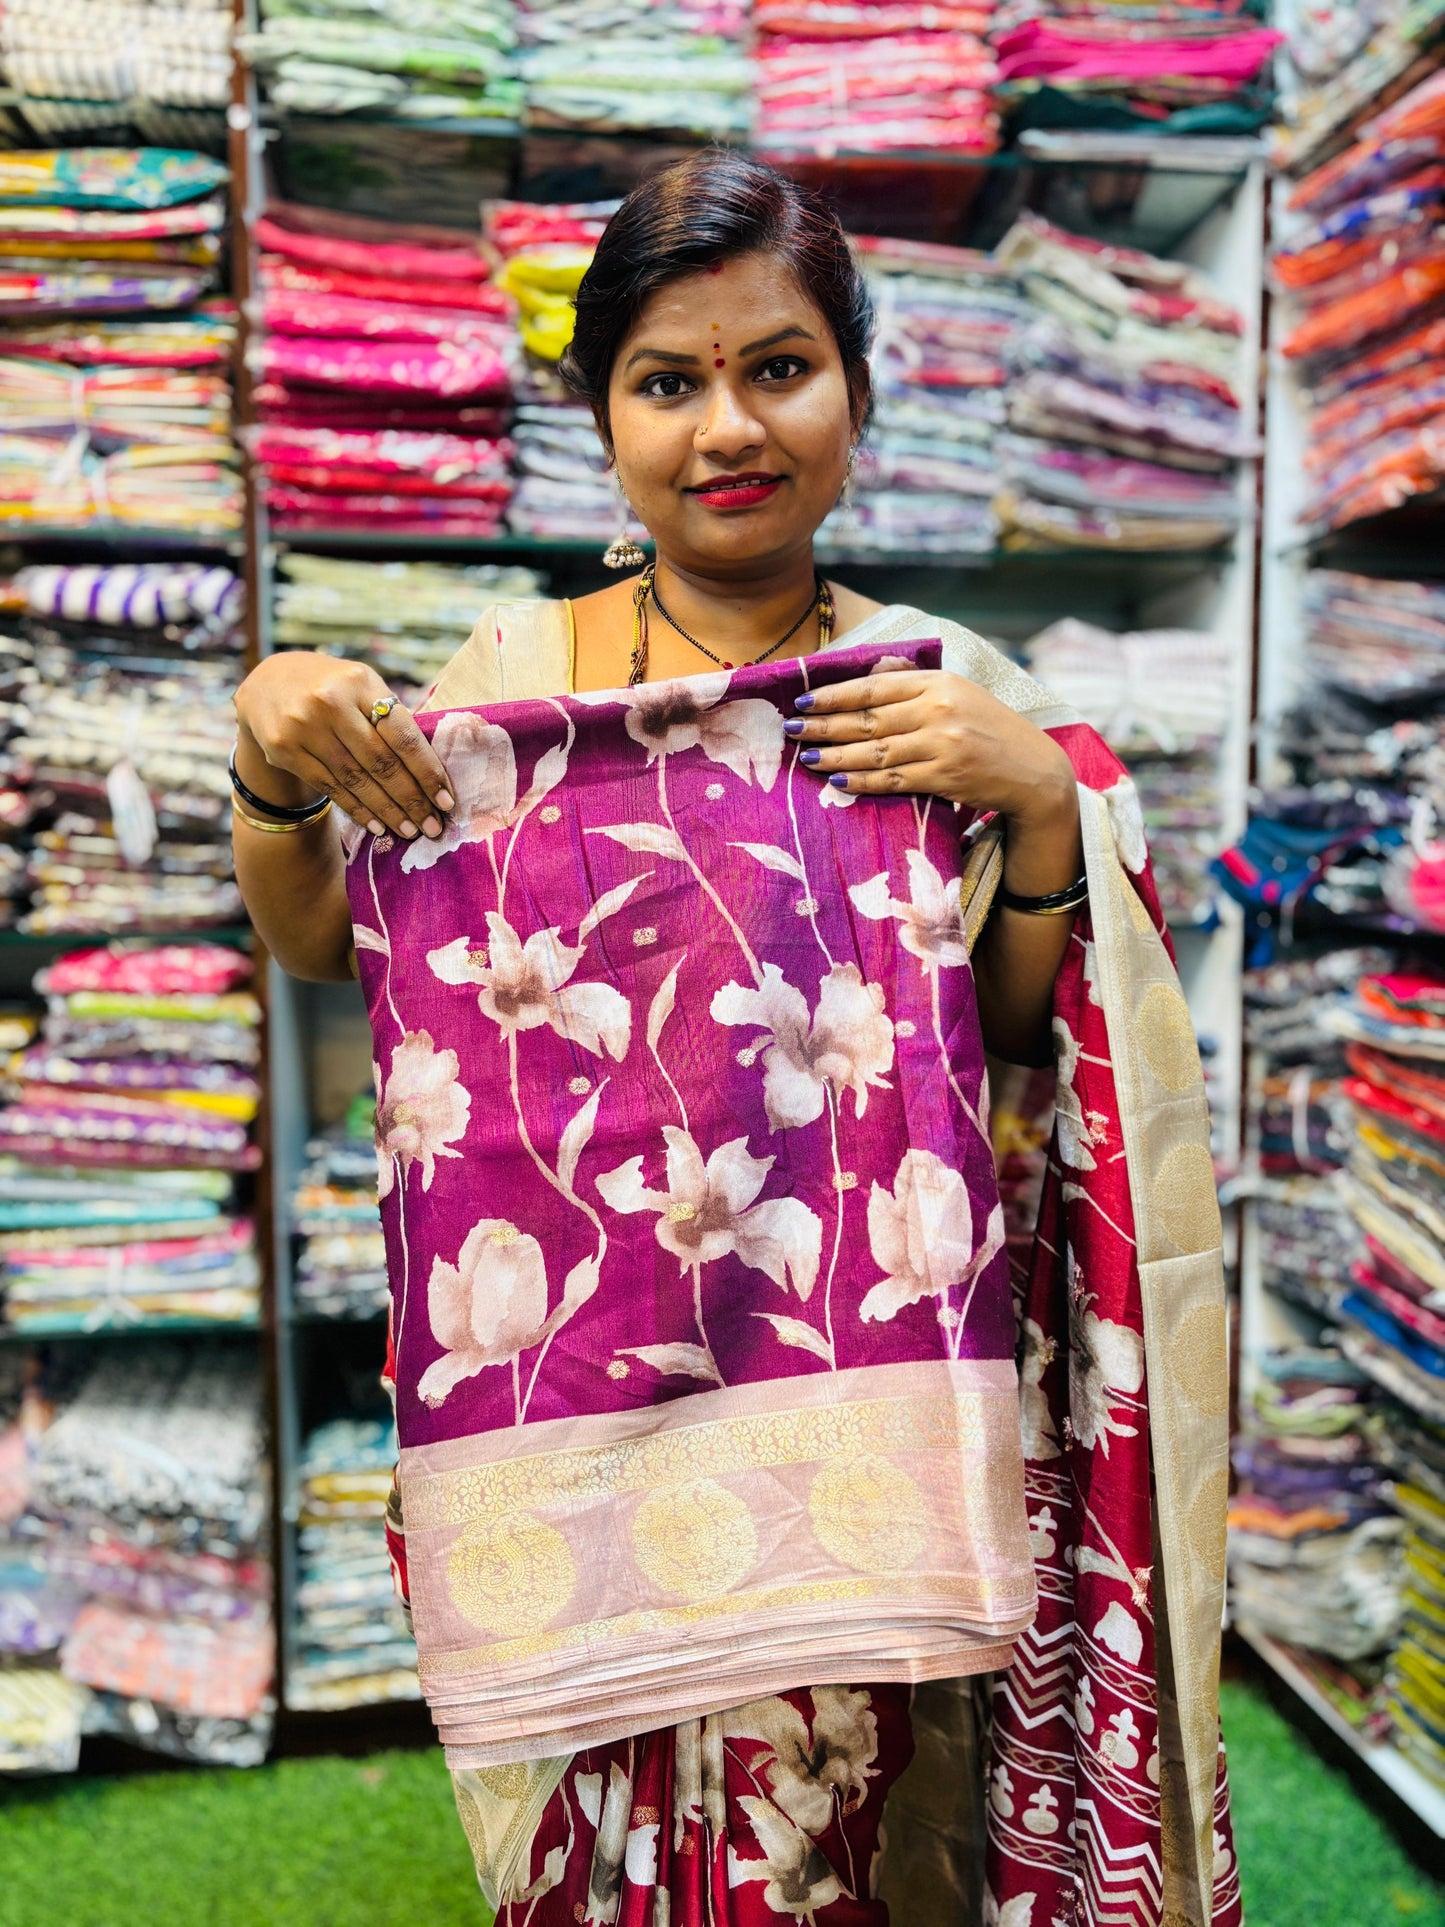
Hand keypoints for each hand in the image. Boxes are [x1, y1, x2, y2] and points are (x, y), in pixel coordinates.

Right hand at [233, 652, 453, 841]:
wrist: (267, 684)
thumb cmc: (333, 690)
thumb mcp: (362, 687)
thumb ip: (391, 719)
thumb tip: (433, 772)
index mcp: (360, 682)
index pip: (403, 735)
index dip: (427, 772)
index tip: (447, 801)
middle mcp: (331, 702)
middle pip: (381, 762)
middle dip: (411, 800)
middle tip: (433, 827)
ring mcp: (304, 726)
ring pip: (356, 780)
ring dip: (387, 811)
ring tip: (408, 831)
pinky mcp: (284, 749)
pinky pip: (330, 788)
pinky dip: (357, 810)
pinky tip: (376, 826)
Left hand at [785, 669, 1074, 827]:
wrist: (1034, 770)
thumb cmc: (988, 729)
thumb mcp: (957, 693)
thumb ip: (913, 684)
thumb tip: (869, 673)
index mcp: (939, 683)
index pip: (874, 687)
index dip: (834, 695)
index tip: (803, 700)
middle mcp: (939, 711)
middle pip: (867, 719)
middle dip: (824, 725)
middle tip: (790, 729)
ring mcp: (942, 745)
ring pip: (874, 751)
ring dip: (834, 756)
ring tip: (804, 758)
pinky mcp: (945, 777)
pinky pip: (892, 780)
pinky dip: (862, 781)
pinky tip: (837, 781)